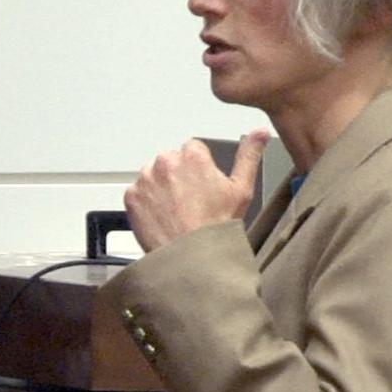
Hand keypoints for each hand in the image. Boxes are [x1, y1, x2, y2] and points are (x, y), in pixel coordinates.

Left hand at [125, 129, 269, 251]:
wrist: (192, 259)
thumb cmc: (216, 228)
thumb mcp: (242, 190)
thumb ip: (249, 156)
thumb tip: (260, 132)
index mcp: (192, 156)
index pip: (193, 149)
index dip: (199, 169)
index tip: (202, 188)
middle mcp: (166, 162)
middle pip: (171, 161)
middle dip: (179, 177)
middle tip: (190, 203)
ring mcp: (146, 179)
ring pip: (153, 176)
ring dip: (161, 188)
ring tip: (175, 212)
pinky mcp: (132, 197)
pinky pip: (138, 193)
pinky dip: (146, 204)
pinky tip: (162, 218)